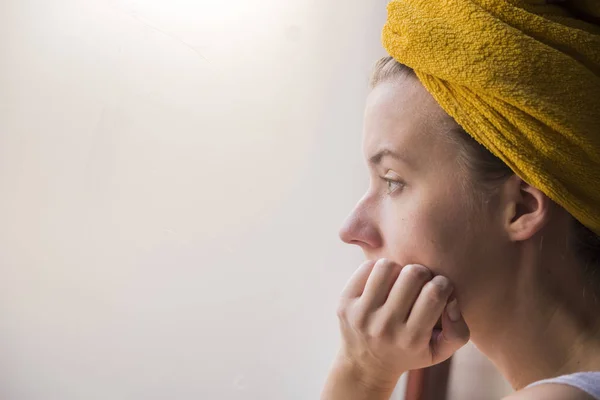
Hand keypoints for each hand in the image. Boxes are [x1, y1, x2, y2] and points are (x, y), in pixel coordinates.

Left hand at [335, 259, 469, 389]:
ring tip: (400, 282)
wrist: (366, 365)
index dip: (442, 283)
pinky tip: (383, 283)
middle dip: (422, 273)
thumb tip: (452, 300)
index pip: (435, 293)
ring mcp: (361, 314)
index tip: (439, 289)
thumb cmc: (410, 351)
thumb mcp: (440, 351)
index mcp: (411, 339)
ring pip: (387, 266)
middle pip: (412, 274)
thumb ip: (458, 330)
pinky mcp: (345, 302)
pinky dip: (378, 269)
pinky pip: (366, 268)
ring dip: (399, 269)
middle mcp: (384, 327)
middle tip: (420, 283)